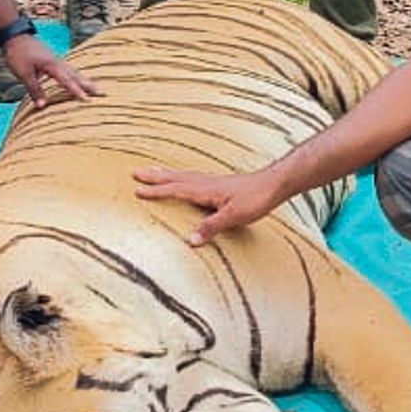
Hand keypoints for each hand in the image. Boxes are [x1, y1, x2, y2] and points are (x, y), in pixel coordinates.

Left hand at [2, 33, 99, 105]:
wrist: (15, 36)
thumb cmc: (18, 54)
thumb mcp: (23, 73)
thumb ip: (35, 89)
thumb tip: (42, 106)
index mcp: (51, 65)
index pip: (66, 80)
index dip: (75, 90)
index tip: (86, 99)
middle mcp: (57, 62)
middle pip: (76, 75)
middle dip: (89, 85)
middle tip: (102, 93)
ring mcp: (56, 60)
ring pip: (74, 71)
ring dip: (85, 80)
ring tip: (95, 88)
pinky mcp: (53, 60)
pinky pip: (69, 69)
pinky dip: (77, 75)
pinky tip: (79, 79)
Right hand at [134, 164, 279, 244]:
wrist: (274, 184)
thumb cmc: (256, 199)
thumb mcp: (234, 216)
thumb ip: (212, 227)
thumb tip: (190, 240)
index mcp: (206, 190)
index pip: (175, 190)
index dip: (156, 191)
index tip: (137, 190)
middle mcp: (206, 183)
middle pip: (175, 178)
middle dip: (155, 177)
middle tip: (135, 172)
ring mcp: (213, 182)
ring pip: (183, 176)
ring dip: (166, 175)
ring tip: (153, 172)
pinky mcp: (220, 184)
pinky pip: (193, 178)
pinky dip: (181, 177)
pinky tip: (184, 180)